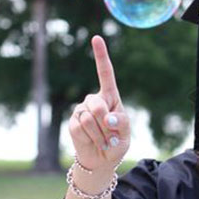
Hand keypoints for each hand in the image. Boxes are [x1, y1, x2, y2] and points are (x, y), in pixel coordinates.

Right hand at [68, 35, 130, 171]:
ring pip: (88, 118)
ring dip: (100, 134)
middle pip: (97, 104)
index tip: (96, 38)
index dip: (101, 56)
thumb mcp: (126, 134)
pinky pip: (80, 128)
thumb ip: (122, 123)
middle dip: (105, 123)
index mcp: (110, 96)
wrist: (100, 160)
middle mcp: (94, 100)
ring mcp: (81, 110)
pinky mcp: (72, 122)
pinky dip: (91, 138)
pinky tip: (93, 142)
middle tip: (111, 136)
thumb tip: (107, 118)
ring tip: (103, 140)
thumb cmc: (116, 143)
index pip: (105, 73)